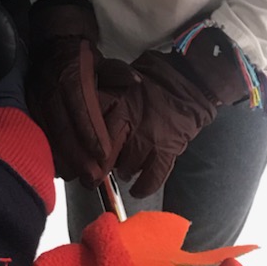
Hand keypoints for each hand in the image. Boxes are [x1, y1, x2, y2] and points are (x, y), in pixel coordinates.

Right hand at [27, 0, 116, 185]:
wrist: (52, 47)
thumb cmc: (82, 60)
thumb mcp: (104, 61)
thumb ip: (120, 74)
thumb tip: (136, 83)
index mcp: (71, 76)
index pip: (81, 107)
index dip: (91, 132)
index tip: (103, 155)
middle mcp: (51, 88)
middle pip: (63, 127)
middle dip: (78, 155)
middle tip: (92, 177)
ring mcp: (36, 99)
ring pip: (47, 134)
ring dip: (62, 158)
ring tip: (77, 178)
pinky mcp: (29, 108)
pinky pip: (37, 134)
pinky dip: (49, 152)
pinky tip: (60, 167)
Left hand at [96, 26, 252, 197]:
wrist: (191, 80)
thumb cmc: (154, 77)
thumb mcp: (123, 75)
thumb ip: (105, 92)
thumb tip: (84, 109)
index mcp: (118, 99)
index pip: (92, 125)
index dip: (82, 143)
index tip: (75, 154)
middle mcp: (132, 120)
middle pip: (107, 152)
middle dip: (97, 168)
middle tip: (90, 177)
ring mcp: (151, 137)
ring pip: (128, 166)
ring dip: (122, 172)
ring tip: (121, 172)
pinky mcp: (169, 149)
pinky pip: (154, 175)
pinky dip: (144, 186)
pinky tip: (137, 190)